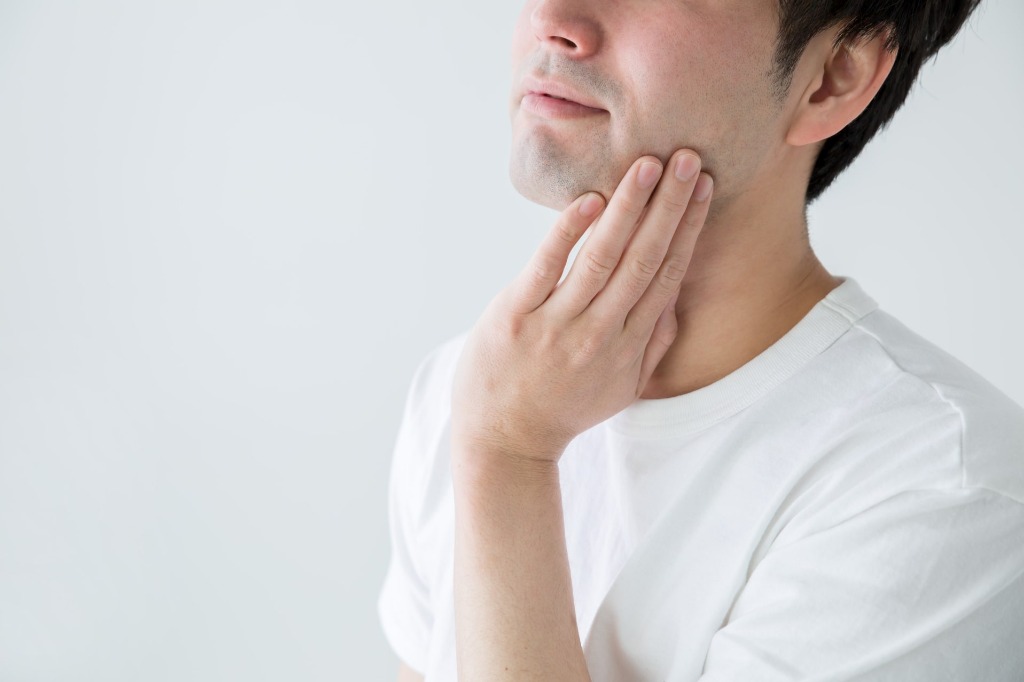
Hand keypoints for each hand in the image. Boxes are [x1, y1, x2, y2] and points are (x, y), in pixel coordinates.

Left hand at [451, 150, 712, 466]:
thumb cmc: (565, 408)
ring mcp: (558, 324)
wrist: (505, 441)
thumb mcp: (622, 388)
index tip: (703, 186)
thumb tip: (675, 299)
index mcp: (630, 345)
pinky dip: (570, 233)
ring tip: (648, 166)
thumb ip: (653, 344)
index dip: (687, 228)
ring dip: (629, 209)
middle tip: (686, 156)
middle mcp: (601, 332)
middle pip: (644, 259)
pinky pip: (547, 267)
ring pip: (602, 258)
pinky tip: (591, 200)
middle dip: (668, 206)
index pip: (666, 274)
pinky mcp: (516, 316)